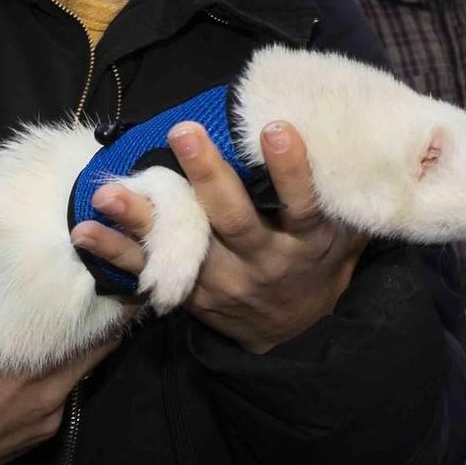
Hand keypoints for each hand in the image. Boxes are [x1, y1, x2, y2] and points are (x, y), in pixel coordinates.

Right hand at [0, 225, 116, 464]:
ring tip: (76, 308)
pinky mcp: (36, 439)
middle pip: (99, 345)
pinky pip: (64, 396)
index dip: (107, 289)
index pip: (100, 321)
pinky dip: (62, 371)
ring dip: (81, 342)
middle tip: (97, 278)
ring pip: (82, 371)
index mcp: (32, 362)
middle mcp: (51, 394)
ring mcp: (47, 421)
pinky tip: (43, 354)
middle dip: (100, 312)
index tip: (107, 260)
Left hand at [73, 120, 366, 354]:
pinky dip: (115, 254)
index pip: (303, 204)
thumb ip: (356, 194)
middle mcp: (264, 262)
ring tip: (110, 191)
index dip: (292, 169)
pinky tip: (84, 230)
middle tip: (184, 134)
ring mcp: (223, 283)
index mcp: (307, 243)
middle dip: (208, 177)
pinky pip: (149, 274)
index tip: (277, 128)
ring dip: (143, 219)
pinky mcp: (190, 295)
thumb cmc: (324, 265)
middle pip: (234, 221)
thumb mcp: (350, 235)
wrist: (296, 337)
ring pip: (183, 248)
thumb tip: (381, 139)